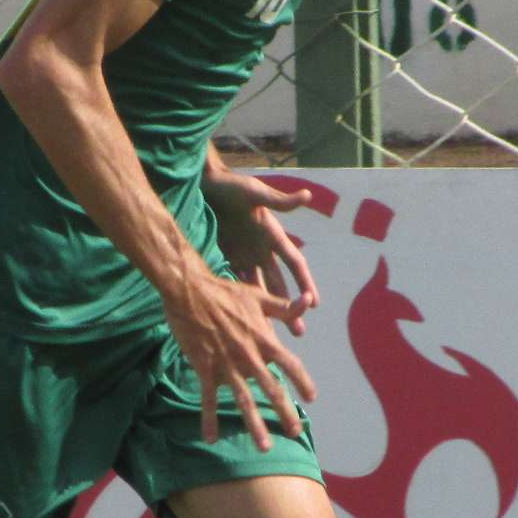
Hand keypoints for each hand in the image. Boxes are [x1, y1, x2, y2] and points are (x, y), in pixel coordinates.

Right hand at [162, 261, 318, 451]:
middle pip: (272, 389)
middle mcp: (249, 355)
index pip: (290, 364)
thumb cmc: (226, 292)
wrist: (190, 291)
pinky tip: (210, 438)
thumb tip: (308, 302)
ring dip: (255, 425)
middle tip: (294, 432)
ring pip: (244, 400)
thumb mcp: (259, 296)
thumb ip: (284, 306)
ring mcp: (226, 364)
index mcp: (264, 339)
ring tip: (264, 446)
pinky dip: (209, 419)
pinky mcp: (205, 368)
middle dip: (285, 412)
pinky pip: (208, 398)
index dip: (303, 381)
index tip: (312, 398)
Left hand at [204, 165, 319, 336]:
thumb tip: (308, 196)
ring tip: (270, 334)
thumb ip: (279, 200)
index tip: (314, 303)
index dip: (305, 282)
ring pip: (256, 288)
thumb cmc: (232, 185)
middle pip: (278, 283)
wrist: (203, 183)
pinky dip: (238, 298)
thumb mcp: (256, 191)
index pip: (294, 263)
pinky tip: (240, 319)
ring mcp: (243, 255)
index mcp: (272, 235)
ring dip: (264, 310)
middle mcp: (261, 249)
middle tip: (299, 333)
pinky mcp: (225, 256)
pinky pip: (233, 281)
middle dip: (289, 308)